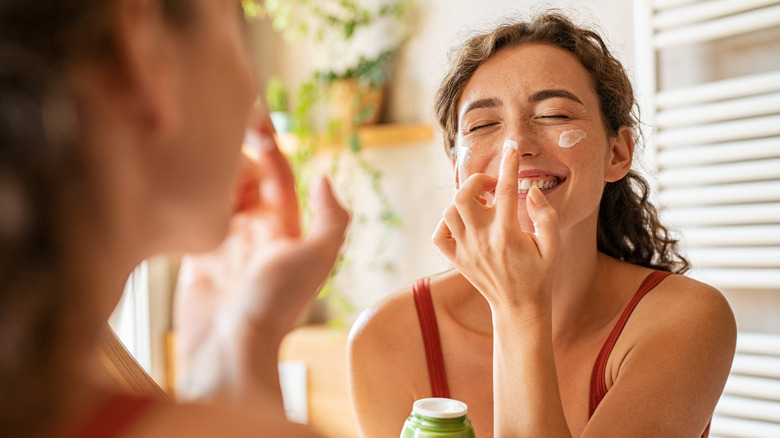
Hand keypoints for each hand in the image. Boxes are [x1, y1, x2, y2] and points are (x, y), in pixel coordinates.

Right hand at [173, 112, 349, 400]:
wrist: (228, 348)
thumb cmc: (275, 306)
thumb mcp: (316, 258)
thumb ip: (330, 218)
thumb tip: (323, 176)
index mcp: (286, 228)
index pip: (277, 174)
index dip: (267, 145)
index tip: (251, 116)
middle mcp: (256, 232)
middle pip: (244, 178)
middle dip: (234, 157)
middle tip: (216, 141)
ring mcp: (225, 243)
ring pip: (218, 193)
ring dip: (211, 175)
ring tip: (197, 159)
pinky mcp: (195, 256)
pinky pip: (193, 217)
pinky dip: (190, 200)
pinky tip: (181, 183)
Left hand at [432, 145, 559, 311]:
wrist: (519, 307)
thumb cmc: (539, 275)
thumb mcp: (553, 246)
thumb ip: (546, 216)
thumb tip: (531, 191)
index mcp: (508, 234)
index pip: (505, 190)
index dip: (509, 164)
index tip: (511, 149)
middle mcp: (482, 240)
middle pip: (464, 196)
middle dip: (476, 182)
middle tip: (491, 186)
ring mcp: (466, 250)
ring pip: (449, 212)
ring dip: (463, 200)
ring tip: (481, 205)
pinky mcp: (456, 259)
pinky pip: (439, 234)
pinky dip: (446, 223)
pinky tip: (464, 223)